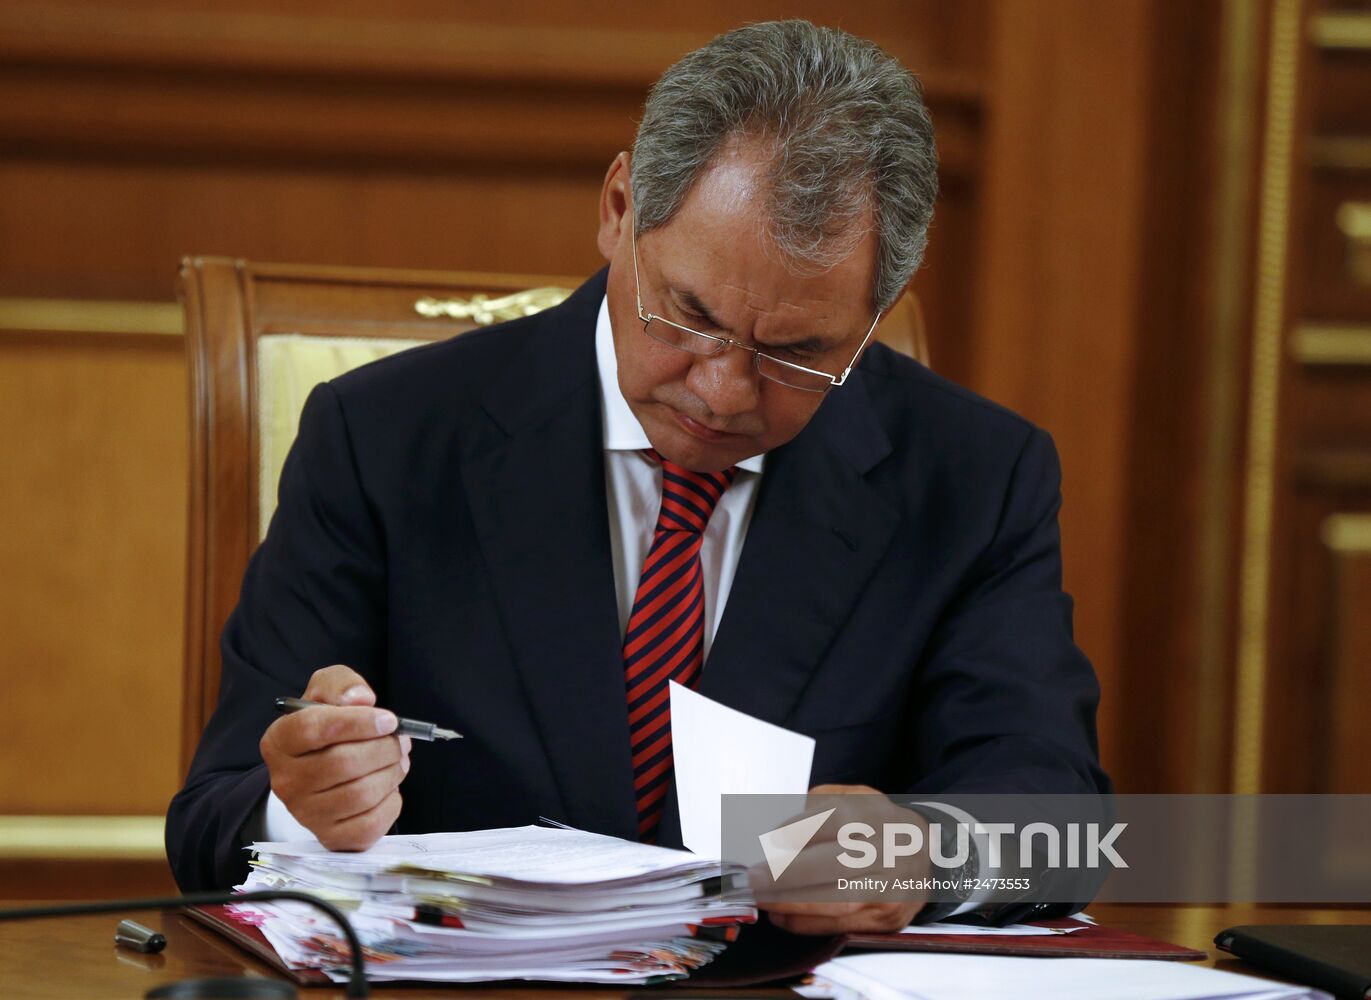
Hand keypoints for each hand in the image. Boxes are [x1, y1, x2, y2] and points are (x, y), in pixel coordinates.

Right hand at [259, 665, 411, 850]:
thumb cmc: (327, 727)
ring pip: (361, 793)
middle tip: (400, 740)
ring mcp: (306, 814)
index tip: (388, 719)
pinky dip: (391, 801)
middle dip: (384, 748)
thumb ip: (341, 685)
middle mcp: (285, 781)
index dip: (358, 722)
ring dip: (392, 772)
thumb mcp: (327, 693)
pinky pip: (372, 822)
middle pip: (343, 763)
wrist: (319, 770)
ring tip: (397, 759)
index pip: (313, 729)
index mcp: (279, 741)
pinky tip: (388, 786)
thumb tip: (361, 699)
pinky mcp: (330, 837)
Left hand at [756, 783, 927, 935]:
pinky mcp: (886, 917)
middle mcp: (882, 852)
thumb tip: (777, 837)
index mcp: (870, 815)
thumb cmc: (874, 823)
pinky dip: (806, 924)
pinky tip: (781, 916)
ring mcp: (887, 887)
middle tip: (752, 879)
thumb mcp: (851, 797)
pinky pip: (841, 925)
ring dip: (791, 904)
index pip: (829, 822)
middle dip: (786, 875)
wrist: (925, 851)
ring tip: (760, 899)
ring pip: (835, 900)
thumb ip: (816, 808)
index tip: (768, 843)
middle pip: (832, 865)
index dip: (795, 834)